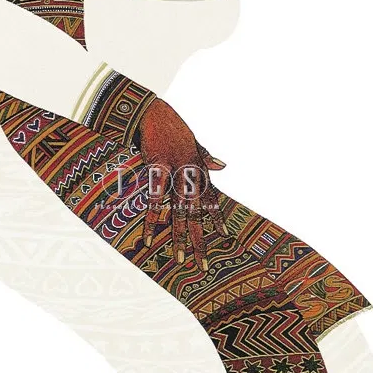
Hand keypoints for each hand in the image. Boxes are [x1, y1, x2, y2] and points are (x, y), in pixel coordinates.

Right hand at [137, 98, 228, 270]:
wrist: (152, 109)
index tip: (224, 235)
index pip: (212, 197)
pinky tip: (148, 238)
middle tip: (202, 264)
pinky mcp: (158, 168)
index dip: (217, 217)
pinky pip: (155, 201)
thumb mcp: (193, 140)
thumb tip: (224, 165)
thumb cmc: (171, 124)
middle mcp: (192, 172)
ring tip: (179, 259)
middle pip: (197, 213)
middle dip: (199, 239)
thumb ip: (207, 156)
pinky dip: (151, 220)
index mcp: (199, 167)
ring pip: (179, 211)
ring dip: (178, 237)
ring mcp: (176, 172)